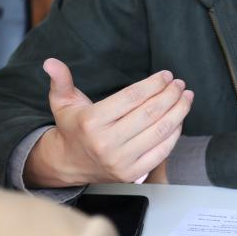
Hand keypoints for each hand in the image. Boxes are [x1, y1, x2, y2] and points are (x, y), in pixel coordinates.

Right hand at [23, 58, 192, 187]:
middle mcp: (106, 143)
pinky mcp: (132, 174)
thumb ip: (60, 80)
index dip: (153, 84)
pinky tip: (179, 119)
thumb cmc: (73, 127)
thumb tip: (50, 62)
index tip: (166, 75)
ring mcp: (121, 161)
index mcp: (91, 122)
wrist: (71, 163)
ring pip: (159, 131)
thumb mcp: (62, 102)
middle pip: (149, 113)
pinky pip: (161, 151)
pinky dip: (175, 133)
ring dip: (179, 111)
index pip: (131, 97)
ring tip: (186, 97)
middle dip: (170, 95)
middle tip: (180, 84)